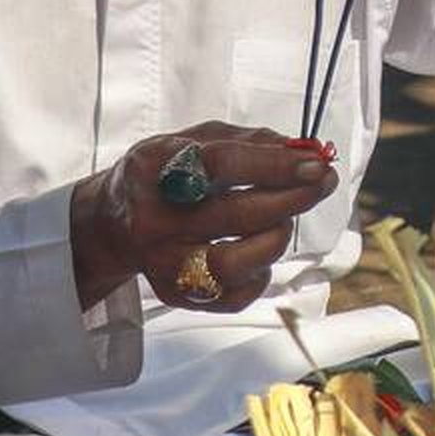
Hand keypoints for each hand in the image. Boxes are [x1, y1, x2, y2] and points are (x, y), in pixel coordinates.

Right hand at [69, 122, 340, 313]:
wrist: (112, 223)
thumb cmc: (167, 174)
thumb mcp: (196, 140)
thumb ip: (250, 142)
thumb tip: (306, 152)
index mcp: (156, 167)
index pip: (221, 165)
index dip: (273, 165)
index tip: (315, 164)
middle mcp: (153, 219)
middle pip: (234, 216)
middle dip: (291, 199)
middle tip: (322, 183)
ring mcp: (162, 262)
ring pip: (235, 263)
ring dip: (275, 238)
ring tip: (282, 220)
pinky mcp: (175, 294)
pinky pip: (234, 295)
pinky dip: (261, 273)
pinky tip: (259, 251)